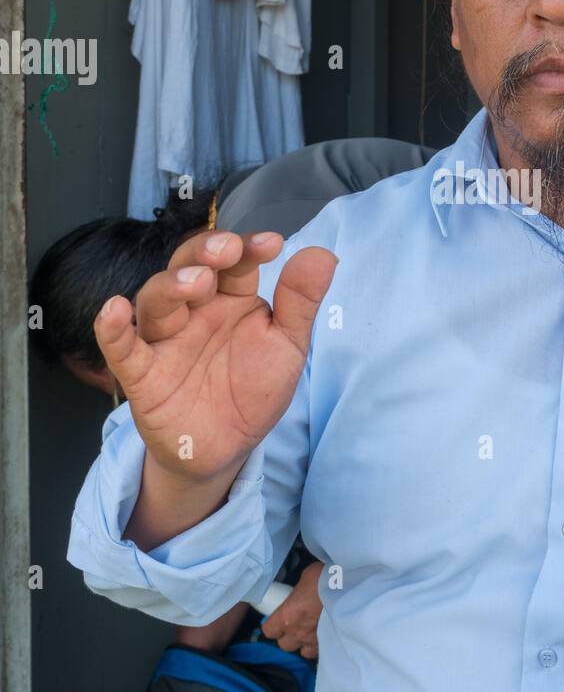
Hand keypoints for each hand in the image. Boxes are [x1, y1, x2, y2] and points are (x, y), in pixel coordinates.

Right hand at [94, 229, 336, 479]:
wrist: (228, 448)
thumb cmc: (254, 388)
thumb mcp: (287, 346)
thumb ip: (300, 303)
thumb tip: (324, 254)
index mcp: (231, 299)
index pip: (235, 263)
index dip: (249, 249)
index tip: (272, 244)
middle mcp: (194, 311)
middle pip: (189, 267)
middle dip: (204, 253)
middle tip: (227, 250)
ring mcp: (165, 340)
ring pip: (156, 300)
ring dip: (172, 286)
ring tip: (197, 282)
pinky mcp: (142, 375)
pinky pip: (121, 348)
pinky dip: (112, 330)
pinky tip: (114, 310)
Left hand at [262, 561, 324, 658]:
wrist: (351, 587)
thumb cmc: (326, 578)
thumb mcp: (305, 578)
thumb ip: (297, 593)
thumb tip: (298, 595)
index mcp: (287, 616)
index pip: (269, 630)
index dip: (273, 625)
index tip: (279, 618)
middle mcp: (298, 633)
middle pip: (284, 645)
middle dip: (288, 636)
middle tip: (297, 624)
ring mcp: (314, 641)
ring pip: (303, 652)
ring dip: (305, 643)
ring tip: (312, 631)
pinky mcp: (330, 644)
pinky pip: (320, 651)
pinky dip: (320, 645)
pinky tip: (326, 635)